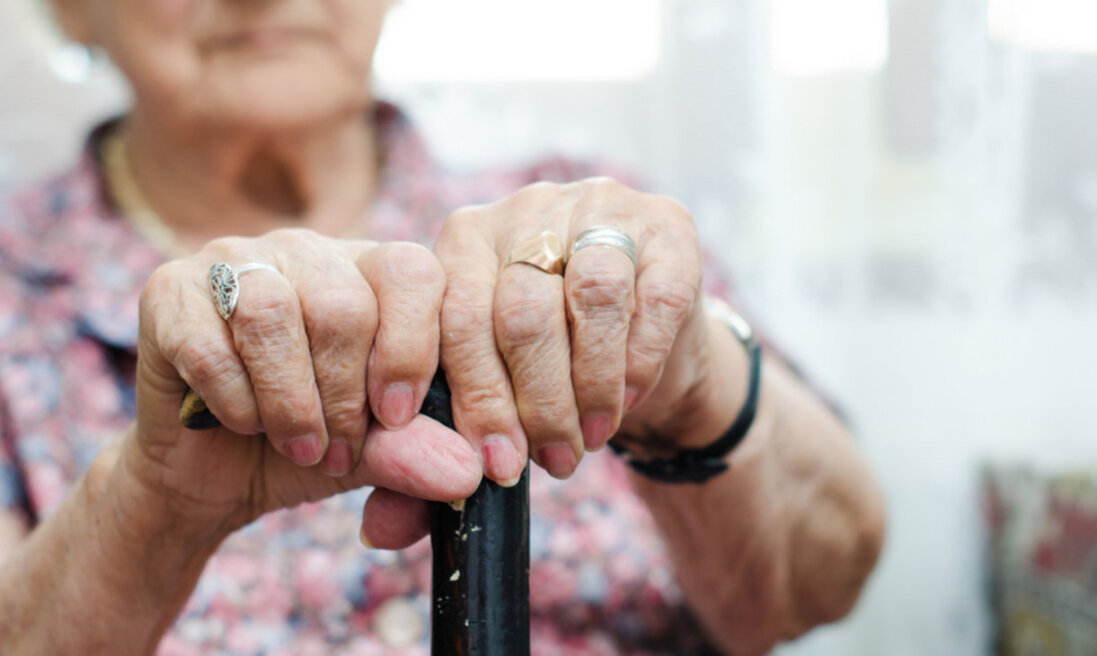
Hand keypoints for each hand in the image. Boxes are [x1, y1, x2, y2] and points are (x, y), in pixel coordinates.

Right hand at [131, 229, 481, 546]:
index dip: (411, 350)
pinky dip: (235, 401)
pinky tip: (243, 423)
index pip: (414, 272)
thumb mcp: (376, 455)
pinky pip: (209, 342)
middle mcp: (308, 250)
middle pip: (344, 304)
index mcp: (372, 271)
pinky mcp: (169, 289)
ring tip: (298, 445)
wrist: (213, 477)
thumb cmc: (312, 448)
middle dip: (345, 397)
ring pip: (274, 312)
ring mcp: (236, 259)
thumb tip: (466, 475)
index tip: (396, 418)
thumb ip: (418, 453)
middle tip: (337, 451)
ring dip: (290, 402)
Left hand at [435, 177, 727, 483]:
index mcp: (464, 239)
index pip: (452, 311)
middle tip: (538, 464)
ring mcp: (600, 208)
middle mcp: (526, 210)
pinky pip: (654, 299)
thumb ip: (432, 448)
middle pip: (519, 309)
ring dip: (587, 386)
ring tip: (584, 443)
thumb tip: (382, 530)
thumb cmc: (550, 370)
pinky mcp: (668, 227)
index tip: (479, 462)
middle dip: (527, 404)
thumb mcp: (489, 398)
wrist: (644, 341)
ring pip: (591, 295)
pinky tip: (625, 403)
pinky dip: (636, 363)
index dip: (467, 394)